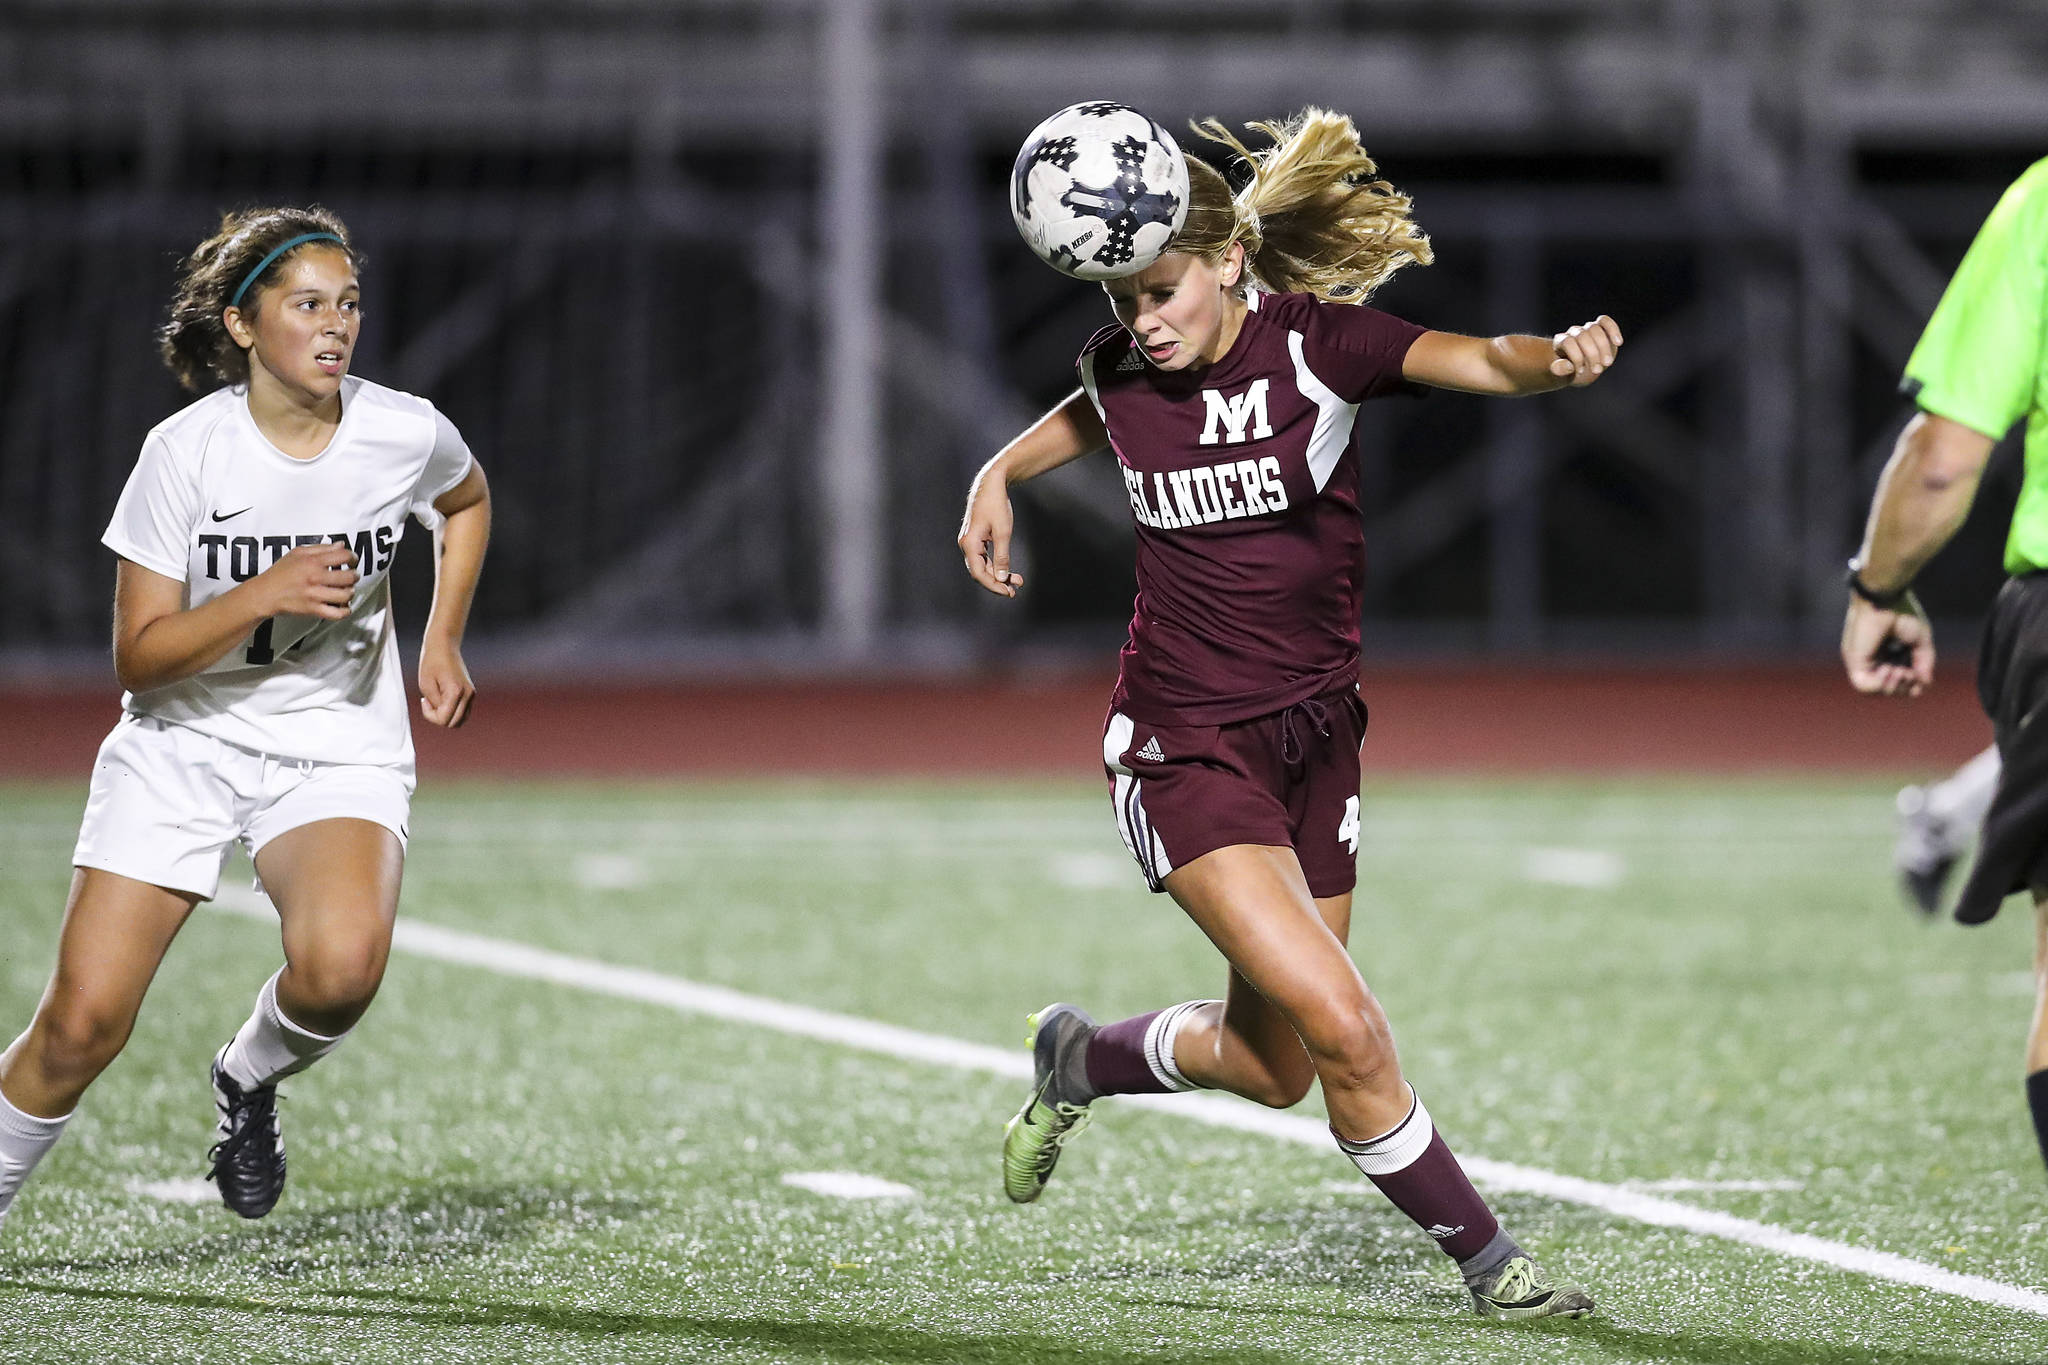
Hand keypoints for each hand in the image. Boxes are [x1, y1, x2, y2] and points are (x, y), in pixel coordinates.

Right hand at [253, 542, 358, 618]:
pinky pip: (337, 613)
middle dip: (354, 576)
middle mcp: (315, 577)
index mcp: (312, 561)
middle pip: (349, 576)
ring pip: (346, 595)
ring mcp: (314, 594)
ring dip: (350, 592)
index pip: (344, 555)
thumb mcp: (297, 553)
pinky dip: (345, 611)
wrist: (264, 593)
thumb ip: (321, 548)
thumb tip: (340, 545)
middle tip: (352, 576)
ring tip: (346, 590)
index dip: (353, 558)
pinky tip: (343, 606)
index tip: (353, 561)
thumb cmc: (279, 573)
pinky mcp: (313, 609)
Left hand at [418, 635, 475, 727]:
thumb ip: (434, 704)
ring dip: (446, 716)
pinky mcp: (471, 693)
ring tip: (436, 702)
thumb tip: (443, 716)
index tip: (424, 700)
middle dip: (438, 718)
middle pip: (454, 723)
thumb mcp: (426, 685)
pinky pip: (462, 711)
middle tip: (429, 702)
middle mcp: (468, 695)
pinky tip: (442, 699)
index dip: (430, 715)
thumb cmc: (432, 663)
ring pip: (461, 720)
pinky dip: (452, 711)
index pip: (444, 719)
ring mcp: (471, 694)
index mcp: (456, 692)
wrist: (444, 646)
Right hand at [958, 478, 1024, 598]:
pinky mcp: (976, 538)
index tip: (1008, 592)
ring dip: (998, 575)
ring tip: (1017, 581)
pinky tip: (1008, 571)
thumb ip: (1002, 557)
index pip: (978, 573)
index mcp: (968, 543)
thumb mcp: (1003, 532)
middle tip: (1015, 590)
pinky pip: (984, 557)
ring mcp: (970, 541)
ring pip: (983, 566)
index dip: (993, 586)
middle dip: (997, 582)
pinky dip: (996, 565)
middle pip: (979, 572)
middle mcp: (966, 544)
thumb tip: (1000, 578)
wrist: (991, 484)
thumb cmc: (996, 505)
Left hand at [1549, 315, 1622, 385]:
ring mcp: (1586, 329)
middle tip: (1597, 370)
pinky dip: (1613, 330)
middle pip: (1583, 336)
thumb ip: (1560, 370)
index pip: (1568, 342)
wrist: (1579, 368)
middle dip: (1592, 354)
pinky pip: (1605, 322)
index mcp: (1560, 341)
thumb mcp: (1561, 374)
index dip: (1576, 357)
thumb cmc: (1569, 371)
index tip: (1580, 372)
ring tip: (1607, 363)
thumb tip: (1568, 366)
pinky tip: (1618, 343)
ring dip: (1603, 347)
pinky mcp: (1600, 328)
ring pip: (1595, 329)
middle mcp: (1573, 332)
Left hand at [1842, 593, 1933, 696]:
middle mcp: (1872, 659)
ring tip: (1900, 671)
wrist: (1887, 598)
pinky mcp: (1854, 660)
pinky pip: (1863, 686)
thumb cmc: (1903, 612)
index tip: (1918, 675)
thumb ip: (1923, 663)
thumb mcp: (1919, 641)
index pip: (1897, 682)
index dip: (1910, 686)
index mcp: (1887, 655)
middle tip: (1909, 673)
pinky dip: (1880, 684)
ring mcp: (1862, 660)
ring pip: (1875, 690)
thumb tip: (1926, 683)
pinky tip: (1889, 669)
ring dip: (1893, 687)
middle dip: (1903, 688)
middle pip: (1887, 689)